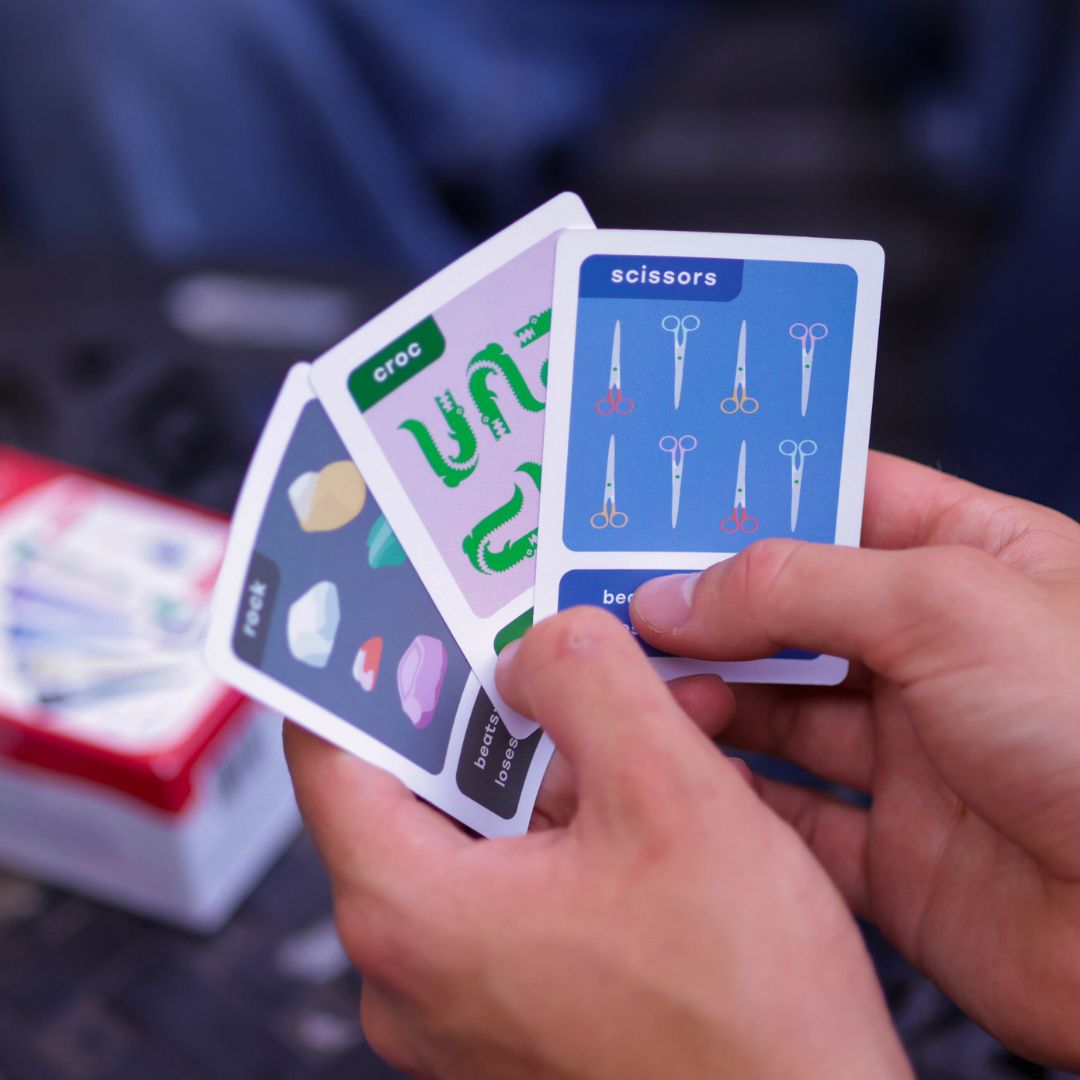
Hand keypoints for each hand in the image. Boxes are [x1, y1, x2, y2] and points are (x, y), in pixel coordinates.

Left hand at [285, 609, 909, 1079]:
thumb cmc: (744, 1022)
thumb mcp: (674, 801)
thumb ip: (590, 685)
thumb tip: (538, 644)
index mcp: (410, 914)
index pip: (332, 746)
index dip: (373, 662)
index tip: (403, 604)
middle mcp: (415, 965)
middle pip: (423, 781)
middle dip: (506, 704)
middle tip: (554, 641)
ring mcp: (465, 995)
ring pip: (487, 827)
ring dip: (560, 761)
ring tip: (641, 714)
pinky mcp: (517, 1007)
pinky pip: (521, 881)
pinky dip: (575, 825)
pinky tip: (652, 792)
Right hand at [631, 451, 1079, 1068]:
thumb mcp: (948, 607)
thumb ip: (797, 586)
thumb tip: (675, 594)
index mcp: (974, 565)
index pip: (840, 503)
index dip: (750, 500)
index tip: (657, 506)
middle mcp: (937, 655)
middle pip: (791, 613)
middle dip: (707, 608)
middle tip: (620, 605)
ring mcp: (913, 755)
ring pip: (777, 712)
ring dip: (708, 698)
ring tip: (646, 687)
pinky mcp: (894, 852)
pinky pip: (789, 813)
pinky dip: (732, 793)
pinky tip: (687, 768)